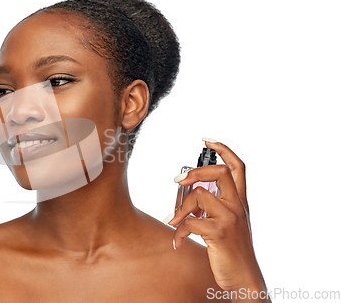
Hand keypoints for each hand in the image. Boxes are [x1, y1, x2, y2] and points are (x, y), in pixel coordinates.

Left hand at [168, 140, 266, 294]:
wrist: (245, 279)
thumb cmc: (232, 252)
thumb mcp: (230, 224)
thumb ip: (215, 207)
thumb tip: (188, 195)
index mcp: (240, 202)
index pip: (238, 167)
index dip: (224, 149)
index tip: (207, 140)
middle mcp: (238, 206)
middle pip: (220, 172)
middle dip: (195, 171)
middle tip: (178, 181)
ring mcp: (230, 218)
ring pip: (199, 195)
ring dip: (180, 207)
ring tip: (173, 221)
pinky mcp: (218, 232)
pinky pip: (189, 222)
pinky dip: (178, 231)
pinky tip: (176, 240)